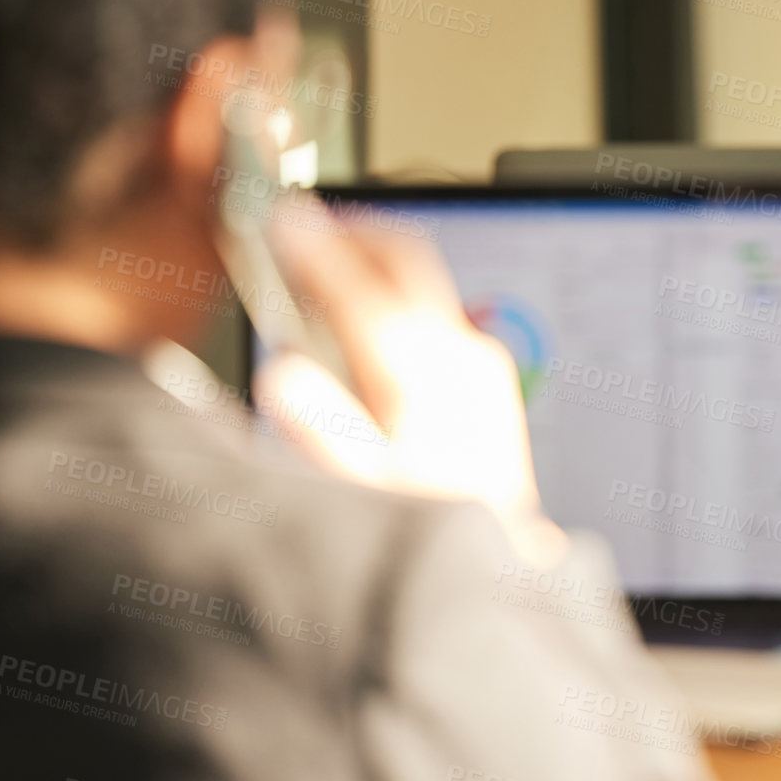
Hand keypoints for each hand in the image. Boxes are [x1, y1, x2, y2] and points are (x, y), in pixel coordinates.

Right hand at [251, 195, 565, 563]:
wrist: (501, 560)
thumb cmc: (427, 527)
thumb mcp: (362, 494)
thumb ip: (321, 431)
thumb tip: (283, 375)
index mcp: (421, 379)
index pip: (358, 287)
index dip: (312, 248)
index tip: (279, 220)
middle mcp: (459, 356)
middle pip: (402, 258)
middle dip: (348, 232)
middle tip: (302, 225)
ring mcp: (481, 360)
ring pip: (420, 281)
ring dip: (370, 264)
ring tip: (321, 275)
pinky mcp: (490, 373)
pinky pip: (436, 311)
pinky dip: (394, 299)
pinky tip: (364, 327)